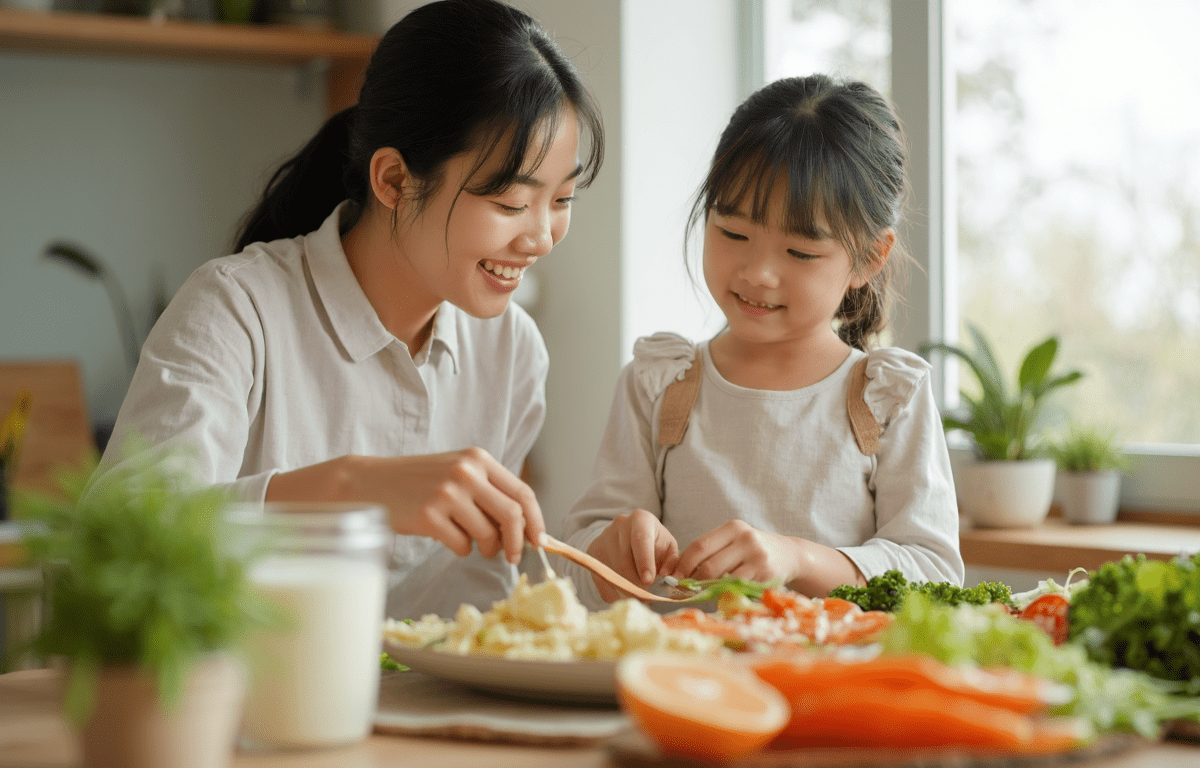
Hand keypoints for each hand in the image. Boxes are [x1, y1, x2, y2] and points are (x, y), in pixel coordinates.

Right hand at [268, 448, 544, 564]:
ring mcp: (447, 493)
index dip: (535, 520)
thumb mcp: (458, 472)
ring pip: (487, 535)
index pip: (522, 492)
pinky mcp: (429, 515)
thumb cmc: (420, 482)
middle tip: (513, 556)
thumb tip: (527, 529)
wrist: (371, 482)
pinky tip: (448, 538)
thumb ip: (490, 493)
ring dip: (486, 548)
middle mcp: (466, 472)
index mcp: (478, 459)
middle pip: (512, 515)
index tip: (539, 540)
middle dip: (517, 542)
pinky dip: (461, 549)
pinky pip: (461, 546)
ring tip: (473, 544)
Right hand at [585, 509, 678, 602]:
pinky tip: (623, 596)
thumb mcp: (668, 548)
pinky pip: (601, 578)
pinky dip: (612, 592)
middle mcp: (620, 524)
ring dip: (625, 589)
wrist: (630, 536)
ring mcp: (603, 537)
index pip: (641, 540)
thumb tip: (667, 576)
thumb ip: (672, 562)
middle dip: (635, 583)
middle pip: (624, 560)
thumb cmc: (655, 543)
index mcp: (641, 519)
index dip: (644, 562)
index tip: (649, 581)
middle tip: (646, 598)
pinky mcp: (593, 551)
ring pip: (612, 571)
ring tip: (637, 597)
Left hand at [671, 520, 805, 584]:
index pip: (700, 546)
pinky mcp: (765, 575)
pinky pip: (737, 588)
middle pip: (709, 565)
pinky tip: (721, 594)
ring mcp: (757, 557)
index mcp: (733, 528)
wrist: (788, 555)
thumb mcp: (734, 542)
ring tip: (700, 593)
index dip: (683, 564)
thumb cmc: (752, 550)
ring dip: (707, 589)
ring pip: (721, 579)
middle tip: (683, 590)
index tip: (673, 577)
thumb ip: (710, 552)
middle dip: (693, 580)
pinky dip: (724, 593)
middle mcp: (746, 539)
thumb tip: (678, 571)